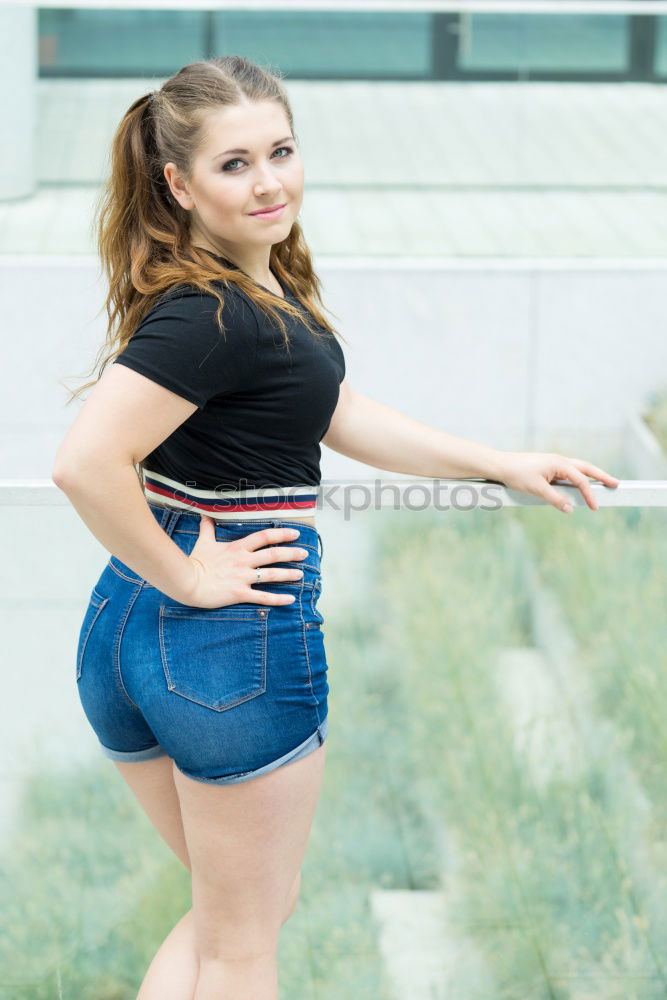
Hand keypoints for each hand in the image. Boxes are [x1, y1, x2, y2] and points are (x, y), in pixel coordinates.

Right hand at [185, 516, 307, 608]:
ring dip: (288, 574)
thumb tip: (205, 516)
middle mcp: (244, 561)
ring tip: (301, 574)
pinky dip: (278, 599)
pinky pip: (263, 597)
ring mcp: (243, 578)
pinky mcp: (240, 594)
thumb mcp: (204, 542)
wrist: (187, 581)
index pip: (264, 537)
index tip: (295, 533)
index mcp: (238, 548)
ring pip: (272, 575)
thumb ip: (208, 529)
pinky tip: (291, 599)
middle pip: (273, 555)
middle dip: (291, 553)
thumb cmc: (195, 561)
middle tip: (305, 554)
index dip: (281, 534)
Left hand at [493, 451, 619, 512]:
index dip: (589, 494)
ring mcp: (554, 463)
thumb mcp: (536, 489)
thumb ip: (555, 499)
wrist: (500, 465)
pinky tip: (579, 487)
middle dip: (601, 476)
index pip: (580, 480)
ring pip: (578, 469)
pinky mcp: (548, 468)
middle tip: (616, 484)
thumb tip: (570, 509)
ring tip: (602, 483)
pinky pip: (567, 474)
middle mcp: (559, 460)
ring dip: (590, 476)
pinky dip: (577, 479)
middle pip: (586, 468)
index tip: (595, 507)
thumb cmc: (516, 474)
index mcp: (559, 463)